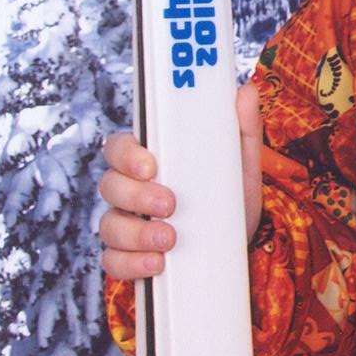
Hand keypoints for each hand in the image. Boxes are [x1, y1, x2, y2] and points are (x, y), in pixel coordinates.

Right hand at [97, 79, 263, 278]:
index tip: (151, 165)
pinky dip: (132, 263)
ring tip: (170, 239)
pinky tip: (156, 263)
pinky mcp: (129, 259)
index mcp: (150, 162)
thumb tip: (246, 92)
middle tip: (169, 204)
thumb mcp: (241, 168)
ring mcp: (126, 226)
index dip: (127, 154)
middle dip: (136, 195)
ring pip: (109, 225)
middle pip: (110, 184)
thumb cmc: (229, 202)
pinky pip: (114, 261)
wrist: (238, 252)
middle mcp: (130, 191)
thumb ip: (241, 130)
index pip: (120, 147)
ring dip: (137, 233)